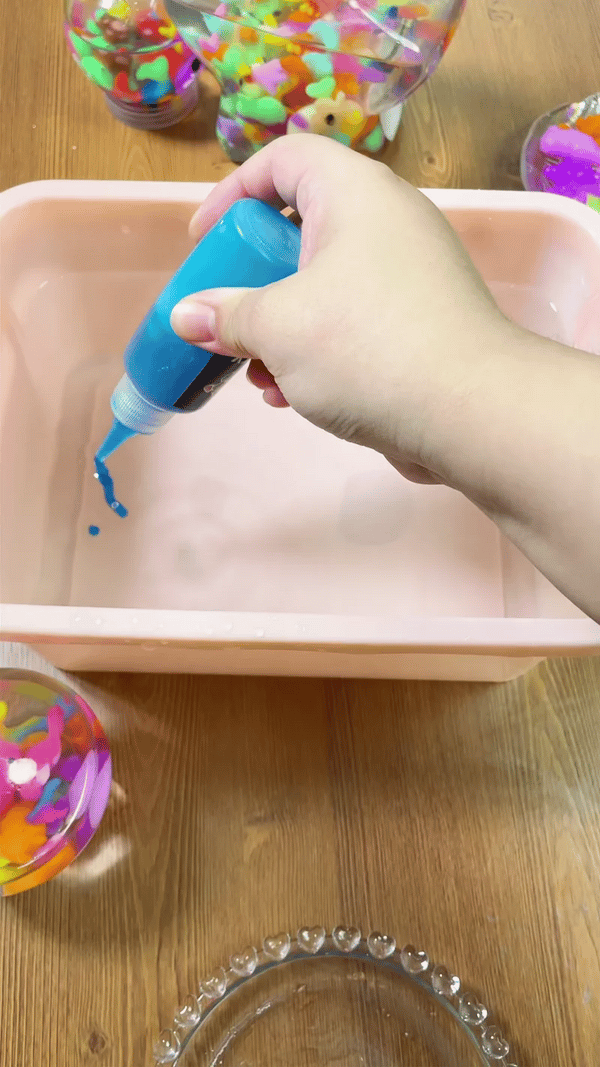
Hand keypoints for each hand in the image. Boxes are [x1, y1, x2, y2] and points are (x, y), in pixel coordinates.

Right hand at [170, 134, 509, 485]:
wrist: (472, 413)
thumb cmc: (366, 348)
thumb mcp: (279, 328)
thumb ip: (227, 315)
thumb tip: (187, 317)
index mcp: (356, 194)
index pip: (284, 158)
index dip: (234, 191)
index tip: (203, 240)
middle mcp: (388, 223)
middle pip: (301, 230)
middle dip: (253, 280)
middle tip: (226, 316)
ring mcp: (410, 276)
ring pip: (324, 286)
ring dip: (280, 328)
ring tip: (255, 373)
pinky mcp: (421, 324)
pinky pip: (353, 322)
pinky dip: (317, 350)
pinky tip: (291, 396)